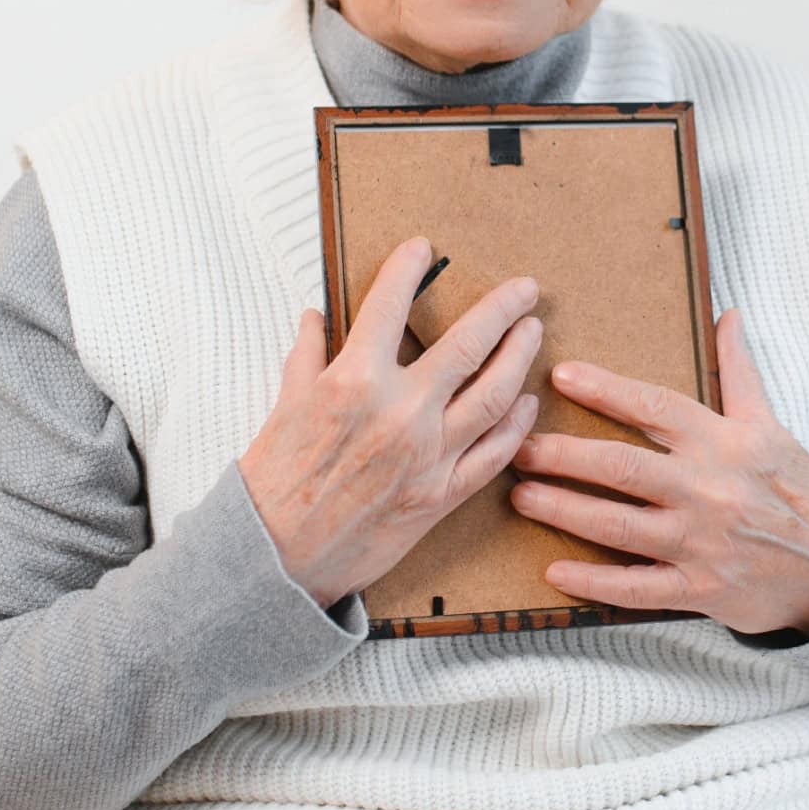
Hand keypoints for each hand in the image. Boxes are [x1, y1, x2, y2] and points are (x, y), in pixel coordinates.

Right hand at [240, 234, 544, 609]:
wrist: (277, 560)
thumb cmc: (275, 485)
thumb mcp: (284, 407)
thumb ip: (306, 357)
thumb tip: (314, 318)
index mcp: (352, 382)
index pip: (389, 306)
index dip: (409, 269)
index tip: (423, 249)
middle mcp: (400, 412)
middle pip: (468, 344)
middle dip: (502, 308)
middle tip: (525, 288)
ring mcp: (428, 455)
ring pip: (495, 395)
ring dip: (520, 358)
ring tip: (534, 333)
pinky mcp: (442, 495)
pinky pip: (493, 453)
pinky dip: (516, 425)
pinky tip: (526, 403)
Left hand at [508, 307, 808, 638]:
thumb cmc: (795, 488)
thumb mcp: (770, 424)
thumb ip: (740, 372)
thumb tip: (729, 315)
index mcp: (723, 442)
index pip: (655, 408)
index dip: (606, 391)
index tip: (562, 375)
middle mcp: (708, 489)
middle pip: (622, 468)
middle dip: (563, 455)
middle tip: (519, 446)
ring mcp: (702, 542)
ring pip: (618, 525)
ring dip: (564, 510)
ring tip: (521, 495)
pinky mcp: (700, 589)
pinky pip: (637, 587)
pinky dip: (594, 581)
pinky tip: (555, 569)